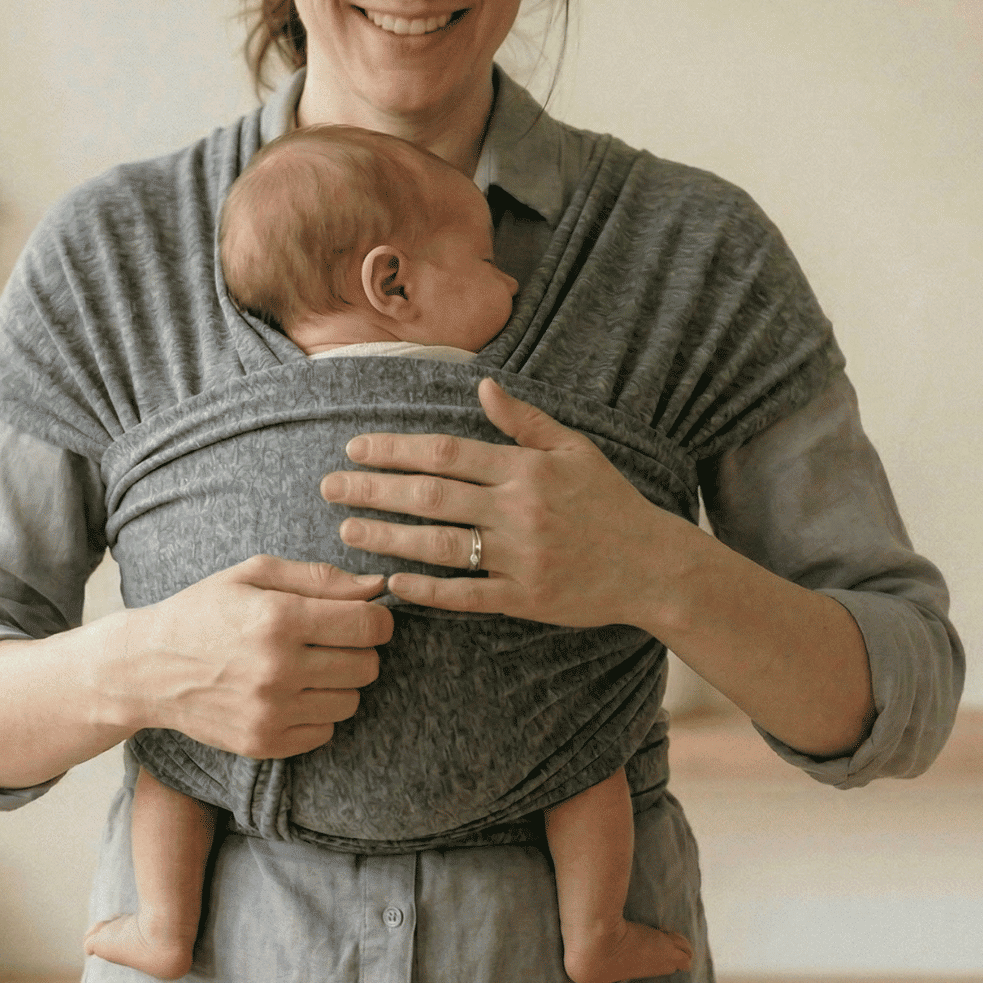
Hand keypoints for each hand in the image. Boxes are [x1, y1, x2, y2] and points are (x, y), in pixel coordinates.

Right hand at [119, 555, 392, 758]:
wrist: (147, 668)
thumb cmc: (204, 611)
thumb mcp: (253, 574)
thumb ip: (319, 578)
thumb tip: (377, 587)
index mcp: (278, 620)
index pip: (368, 627)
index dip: (376, 619)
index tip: (362, 617)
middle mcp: (278, 670)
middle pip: (366, 666)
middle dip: (357, 650)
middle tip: (327, 641)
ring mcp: (271, 713)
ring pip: (351, 701)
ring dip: (338, 683)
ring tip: (306, 666)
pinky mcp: (264, 743)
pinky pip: (326, 731)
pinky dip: (317, 713)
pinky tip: (290, 693)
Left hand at [320, 378, 695, 629]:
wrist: (653, 564)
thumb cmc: (610, 502)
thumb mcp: (575, 449)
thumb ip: (524, 420)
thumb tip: (481, 384)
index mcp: (525, 469)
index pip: (445, 453)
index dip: (394, 450)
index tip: (355, 449)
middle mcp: (518, 510)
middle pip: (431, 496)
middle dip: (373, 490)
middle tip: (329, 488)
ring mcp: (521, 556)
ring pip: (441, 546)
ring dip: (388, 538)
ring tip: (347, 531)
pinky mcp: (526, 598)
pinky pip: (468, 595)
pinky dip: (429, 590)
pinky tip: (393, 581)